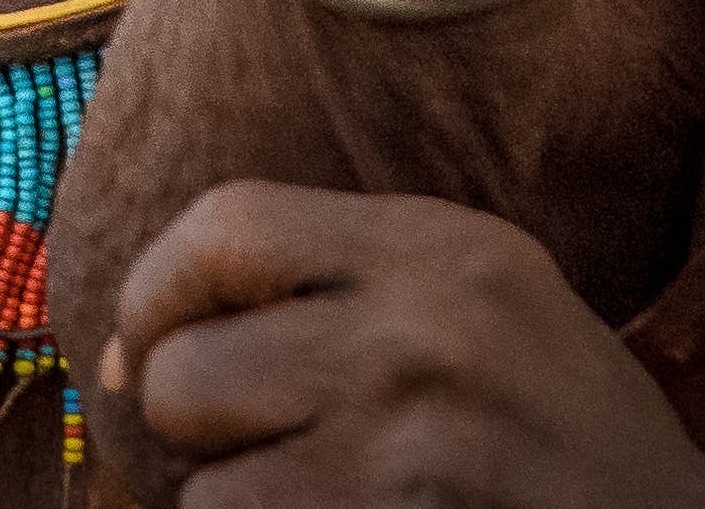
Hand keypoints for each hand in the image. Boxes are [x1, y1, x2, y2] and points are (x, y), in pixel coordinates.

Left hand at [100, 184, 704, 504]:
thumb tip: (139, 349)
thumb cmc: (564, 440)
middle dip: (191, 427)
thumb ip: (339, 290)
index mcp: (441, 247)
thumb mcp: (486, 305)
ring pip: (207, 489)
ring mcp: (409, 447)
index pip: (226, 223)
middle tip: (251, 449)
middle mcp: (421, 332)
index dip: (156, 289)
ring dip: (235, 505)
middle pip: (190, 366)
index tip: (143, 350)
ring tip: (315, 495)